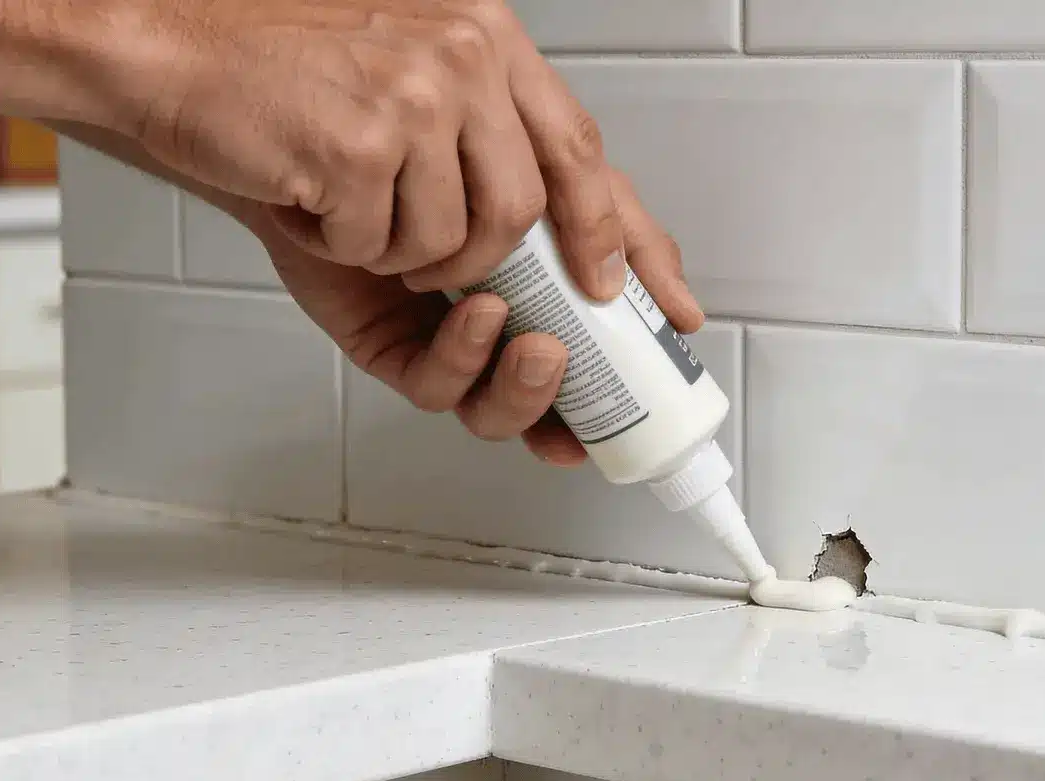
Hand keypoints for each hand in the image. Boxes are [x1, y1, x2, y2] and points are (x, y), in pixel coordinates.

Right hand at [118, 0, 629, 298]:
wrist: (167, 60)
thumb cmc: (280, 89)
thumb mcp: (408, 92)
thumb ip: (485, 147)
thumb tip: (573, 249)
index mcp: (486, 37)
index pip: (581, 148)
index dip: (619, 232)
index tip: (645, 295)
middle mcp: (465, 52)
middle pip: (524, 212)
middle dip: (479, 265)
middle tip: (430, 266)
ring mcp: (417, 94)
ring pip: (457, 243)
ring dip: (397, 253)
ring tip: (344, 202)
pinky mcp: (364, 143)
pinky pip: (383, 249)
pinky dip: (340, 244)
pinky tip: (307, 196)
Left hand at [254, 169, 702, 466]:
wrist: (361, 109)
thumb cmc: (457, 128)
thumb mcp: (562, 162)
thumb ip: (626, 230)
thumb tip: (683, 315)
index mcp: (547, 298)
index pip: (593, 372)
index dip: (622, 399)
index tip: (652, 395)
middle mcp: (498, 330)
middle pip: (536, 406)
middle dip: (556, 398)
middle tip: (569, 356)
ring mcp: (444, 343)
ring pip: (484, 407)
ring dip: (517, 388)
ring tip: (537, 343)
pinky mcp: (390, 347)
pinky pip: (430, 383)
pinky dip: (462, 357)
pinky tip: (477, 313)